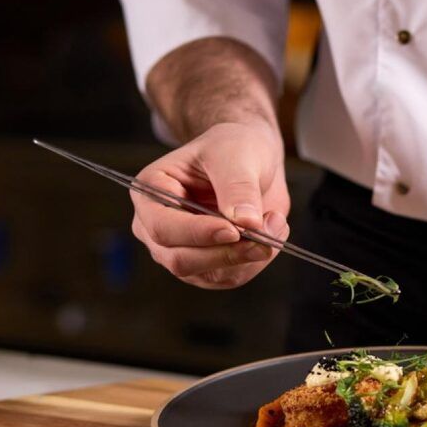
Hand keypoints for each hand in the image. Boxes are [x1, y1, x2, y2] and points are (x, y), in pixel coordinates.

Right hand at [131, 120, 289, 288]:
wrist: (252, 161)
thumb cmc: (233, 148)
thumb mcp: (236, 154)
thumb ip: (238, 187)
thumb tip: (247, 223)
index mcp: (151, 191)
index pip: (163, 226)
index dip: (198, 233)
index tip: (233, 230)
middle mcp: (156, 227)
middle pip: (181, 259)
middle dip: (227, 253)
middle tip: (265, 238)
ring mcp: (180, 250)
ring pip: (208, 274)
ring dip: (248, 256)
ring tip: (275, 223)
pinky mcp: (207, 267)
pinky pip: (230, 278)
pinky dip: (256, 261)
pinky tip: (271, 234)